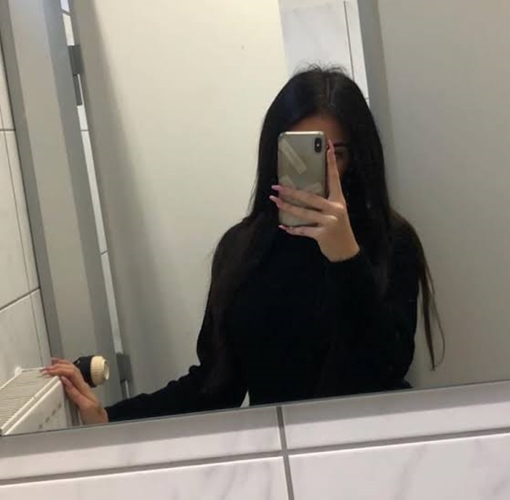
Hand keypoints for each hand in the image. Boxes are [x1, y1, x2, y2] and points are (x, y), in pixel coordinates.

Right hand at [41, 358, 108, 424]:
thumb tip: (65, 380)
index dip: (60, 369)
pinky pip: (72, 378)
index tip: (48, 371)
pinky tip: (61, 375)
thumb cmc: (94, 416)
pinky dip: (65, 373)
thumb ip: (75, 393)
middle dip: (59, 365)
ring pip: (73, 372)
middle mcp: (83, 386)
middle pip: (72, 369)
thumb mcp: (85, 406)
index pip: (71, 373)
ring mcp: (82, 389)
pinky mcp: (80, 393)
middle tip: (46, 367)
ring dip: (62, 366)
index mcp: (83, 388)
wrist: (101, 423)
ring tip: (53, 364)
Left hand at [270, 139, 359, 261]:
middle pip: (310, 197)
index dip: (331, 162)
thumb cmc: (339, 229)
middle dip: (292, 192)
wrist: (346, 251)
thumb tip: (305, 192)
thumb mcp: (336, 212)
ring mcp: (329, 222)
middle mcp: (335, 209)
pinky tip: (283, 225)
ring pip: (304, 212)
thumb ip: (325, 202)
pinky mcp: (322, 235)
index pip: (334, 177)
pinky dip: (292, 229)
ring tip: (275, 201)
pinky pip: (303, 230)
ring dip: (287, 207)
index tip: (328, 146)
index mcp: (339, 200)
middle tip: (277, 186)